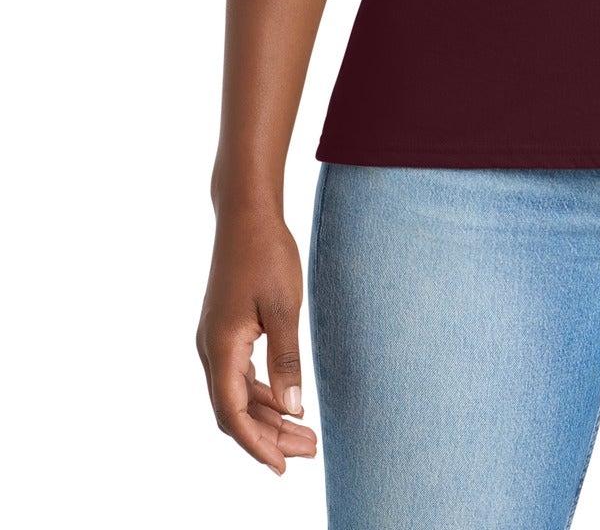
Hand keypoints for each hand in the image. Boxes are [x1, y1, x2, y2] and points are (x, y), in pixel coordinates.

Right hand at [196, 205, 317, 475]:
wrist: (245, 214)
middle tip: (308, 451)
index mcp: (220, 346)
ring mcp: (214, 339)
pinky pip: (239, 375)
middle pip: (234, 409)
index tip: (282, 467)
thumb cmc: (266, 253)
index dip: (256, 445)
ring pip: (237, 394)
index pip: (233, 413)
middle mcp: (210, 348)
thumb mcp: (283, 307)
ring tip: (305, 434)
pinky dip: (262, 393)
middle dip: (268, 436)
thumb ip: (287, 359)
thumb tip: (294, 409)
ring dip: (267, 416)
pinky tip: (287, 402)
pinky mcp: (224, 329)